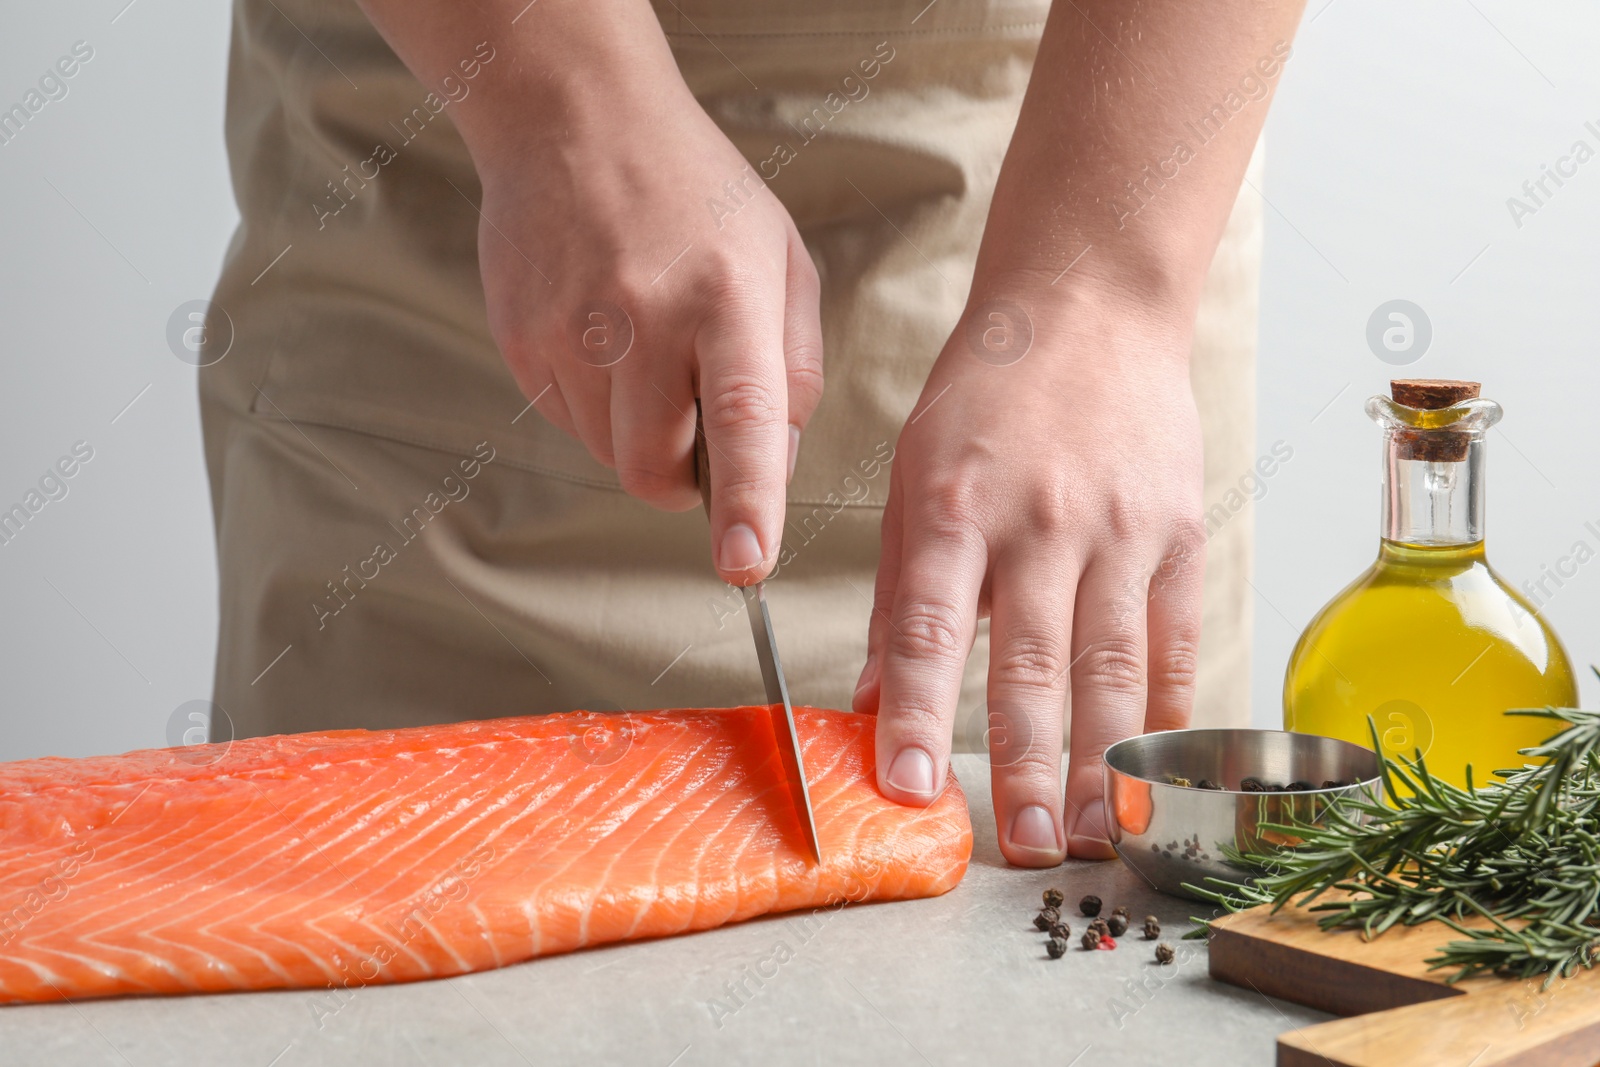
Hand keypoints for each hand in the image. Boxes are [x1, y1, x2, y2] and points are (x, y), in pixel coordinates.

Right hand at [471, 69, 821, 584]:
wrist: (576, 119)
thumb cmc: (695, 193)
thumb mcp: (783, 258)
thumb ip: (796, 364)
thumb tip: (780, 461)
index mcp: (727, 297)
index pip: (742, 421)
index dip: (745, 502)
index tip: (744, 563)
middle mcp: (645, 317)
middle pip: (654, 469)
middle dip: (682, 480)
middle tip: (695, 420)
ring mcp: (572, 331)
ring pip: (608, 455)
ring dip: (638, 434)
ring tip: (647, 349)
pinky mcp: (522, 340)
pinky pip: (567, 422)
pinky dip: (596, 405)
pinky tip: (605, 335)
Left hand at [852, 290, 1206, 864]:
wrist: (1088, 306)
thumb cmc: (986, 394)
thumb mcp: (911, 476)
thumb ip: (900, 593)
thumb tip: (874, 699)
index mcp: (955, 507)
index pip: (934, 630)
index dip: (923, 715)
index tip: (910, 787)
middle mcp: (1040, 521)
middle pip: (1036, 662)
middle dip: (1029, 764)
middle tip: (1025, 843)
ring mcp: (1120, 527)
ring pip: (1116, 664)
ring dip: (1107, 758)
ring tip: (1096, 831)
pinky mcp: (1180, 530)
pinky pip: (1176, 634)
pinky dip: (1169, 705)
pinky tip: (1160, 762)